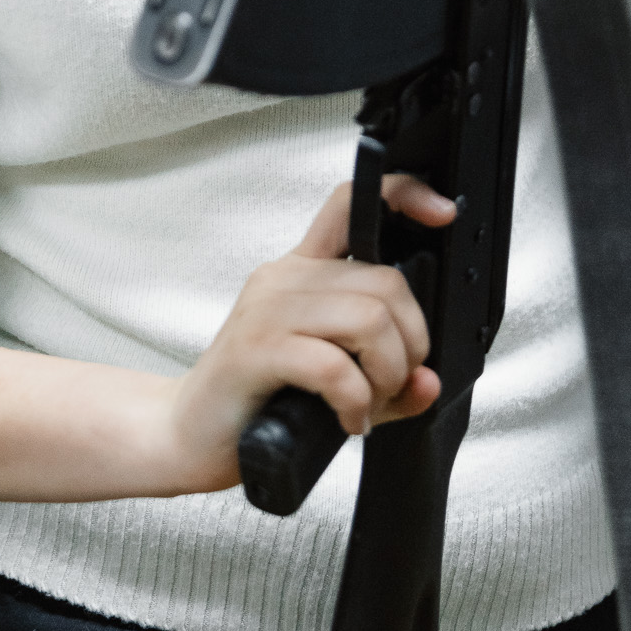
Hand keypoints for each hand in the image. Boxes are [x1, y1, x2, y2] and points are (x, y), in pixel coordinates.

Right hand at [166, 179, 448, 492]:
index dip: (402, 196)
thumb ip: (387, 382)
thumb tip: (429, 382)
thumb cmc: (256, 402)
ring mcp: (267, 310)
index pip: (350, 205)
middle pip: (386, 281)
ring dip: (387, 374)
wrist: (187, 433)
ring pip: (369, 319)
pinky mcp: (256, 350)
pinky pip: (334, 366)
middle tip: (391, 384)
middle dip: (411, 343)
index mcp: (302, 271)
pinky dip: (355, 402)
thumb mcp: (335, 386)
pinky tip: (347, 420)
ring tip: (367, 402)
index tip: (442, 214)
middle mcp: (284, 278)